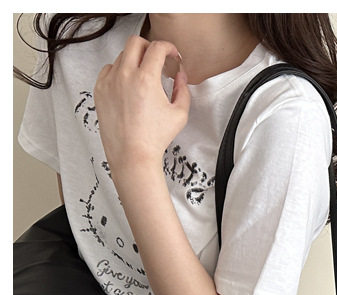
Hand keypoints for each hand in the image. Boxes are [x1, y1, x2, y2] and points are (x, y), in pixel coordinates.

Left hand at [94, 35, 189, 172]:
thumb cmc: (154, 138)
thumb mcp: (179, 114)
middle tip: (156, 59)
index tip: (171, 54)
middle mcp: (125, 75)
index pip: (157, 48)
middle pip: (135, 42)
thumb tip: (180, 76)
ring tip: (143, 77)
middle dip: (149, 47)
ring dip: (134, 61)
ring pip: (121, 56)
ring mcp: (109, 81)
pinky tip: (128, 84)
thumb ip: (183, 90)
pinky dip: (119, 72)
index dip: (168, 47)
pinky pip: (108, 70)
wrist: (133, 155)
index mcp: (146, 79)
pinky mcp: (100, 90)